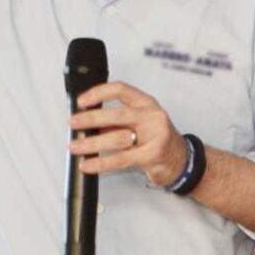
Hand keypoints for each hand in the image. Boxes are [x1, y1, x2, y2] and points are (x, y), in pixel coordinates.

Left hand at [69, 81, 187, 186]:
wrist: (180, 159)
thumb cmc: (156, 138)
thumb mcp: (140, 121)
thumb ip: (117, 120)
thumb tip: (87, 121)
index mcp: (146, 103)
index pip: (121, 89)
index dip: (99, 92)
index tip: (82, 101)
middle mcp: (151, 116)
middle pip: (117, 114)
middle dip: (91, 119)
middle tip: (74, 123)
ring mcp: (154, 135)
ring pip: (117, 138)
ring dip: (92, 143)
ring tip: (76, 146)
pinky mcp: (152, 155)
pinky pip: (121, 159)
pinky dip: (101, 163)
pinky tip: (88, 164)